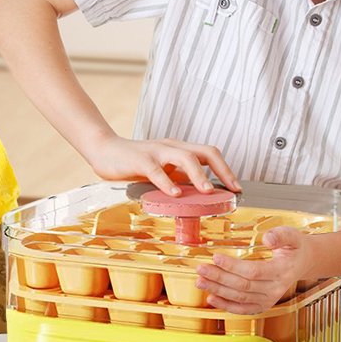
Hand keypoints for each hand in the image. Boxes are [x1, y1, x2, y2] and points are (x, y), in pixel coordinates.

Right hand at [88, 134, 239, 194]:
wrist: (104, 150)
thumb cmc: (134, 162)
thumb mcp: (161, 170)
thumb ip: (177, 177)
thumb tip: (198, 194)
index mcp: (179, 149)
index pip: (210, 154)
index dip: (226, 170)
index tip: (236, 188)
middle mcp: (172, 147)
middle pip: (205, 152)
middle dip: (222, 170)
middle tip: (232, 189)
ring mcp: (156, 152)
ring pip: (185, 158)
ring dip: (199, 176)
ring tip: (208, 192)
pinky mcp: (140, 160)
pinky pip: (156, 170)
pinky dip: (167, 182)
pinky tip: (174, 193)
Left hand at [195, 227, 308, 313]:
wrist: (303, 263)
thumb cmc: (295, 248)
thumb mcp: (292, 236)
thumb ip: (280, 235)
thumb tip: (267, 238)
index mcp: (282, 271)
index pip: (253, 271)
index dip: (233, 266)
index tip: (216, 257)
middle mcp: (275, 289)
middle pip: (242, 286)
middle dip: (219, 277)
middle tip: (201, 269)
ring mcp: (269, 299)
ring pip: (239, 298)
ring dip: (217, 290)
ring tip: (200, 281)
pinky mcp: (262, 305)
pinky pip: (242, 309)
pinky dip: (225, 305)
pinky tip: (211, 298)